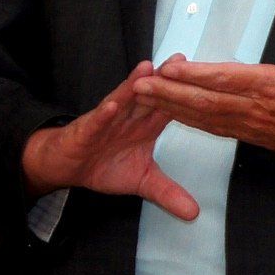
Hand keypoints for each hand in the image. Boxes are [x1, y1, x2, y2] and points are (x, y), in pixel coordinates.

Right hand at [21, 60, 199, 218]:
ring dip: (136, 85)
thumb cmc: (104, 166)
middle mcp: (130, 116)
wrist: (66, 167)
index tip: (207, 83)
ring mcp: (109, 119)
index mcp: (147, 125)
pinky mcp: (87, 129)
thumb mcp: (142, 183)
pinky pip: (97, 120)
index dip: (188, 96)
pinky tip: (114, 105)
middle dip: (165, 79)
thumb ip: (169, 193)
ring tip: (149, 70)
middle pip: (151, 95)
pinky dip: (105, 113)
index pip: (171, 107)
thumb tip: (194, 214)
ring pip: (124, 100)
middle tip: (182, 61)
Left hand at [132, 6, 274, 173]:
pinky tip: (168, 111)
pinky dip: (188, 119)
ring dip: (171, 107)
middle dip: (170, 93)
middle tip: (139, 84)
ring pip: (204, 116)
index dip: (197, 75)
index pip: (228, 80)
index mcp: (274, 88)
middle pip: (206, 102)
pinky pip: (212, 127)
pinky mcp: (249, 135)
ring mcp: (250, 125)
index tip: (170, 67)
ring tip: (142, 95)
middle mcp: (257, 109)